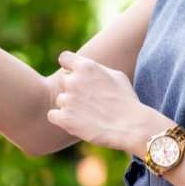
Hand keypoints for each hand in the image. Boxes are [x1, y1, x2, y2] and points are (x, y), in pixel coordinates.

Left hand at [46, 51, 171, 155]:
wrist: (131, 126)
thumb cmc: (127, 100)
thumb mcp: (116, 76)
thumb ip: (97, 69)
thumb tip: (85, 68)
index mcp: (86, 66)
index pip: (64, 58)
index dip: (70, 67)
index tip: (76, 75)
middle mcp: (73, 80)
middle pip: (64, 81)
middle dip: (74, 89)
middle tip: (89, 100)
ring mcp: (68, 100)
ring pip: (61, 100)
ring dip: (70, 106)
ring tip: (89, 114)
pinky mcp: (64, 118)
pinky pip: (53, 115)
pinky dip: (62, 119)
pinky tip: (77, 122)